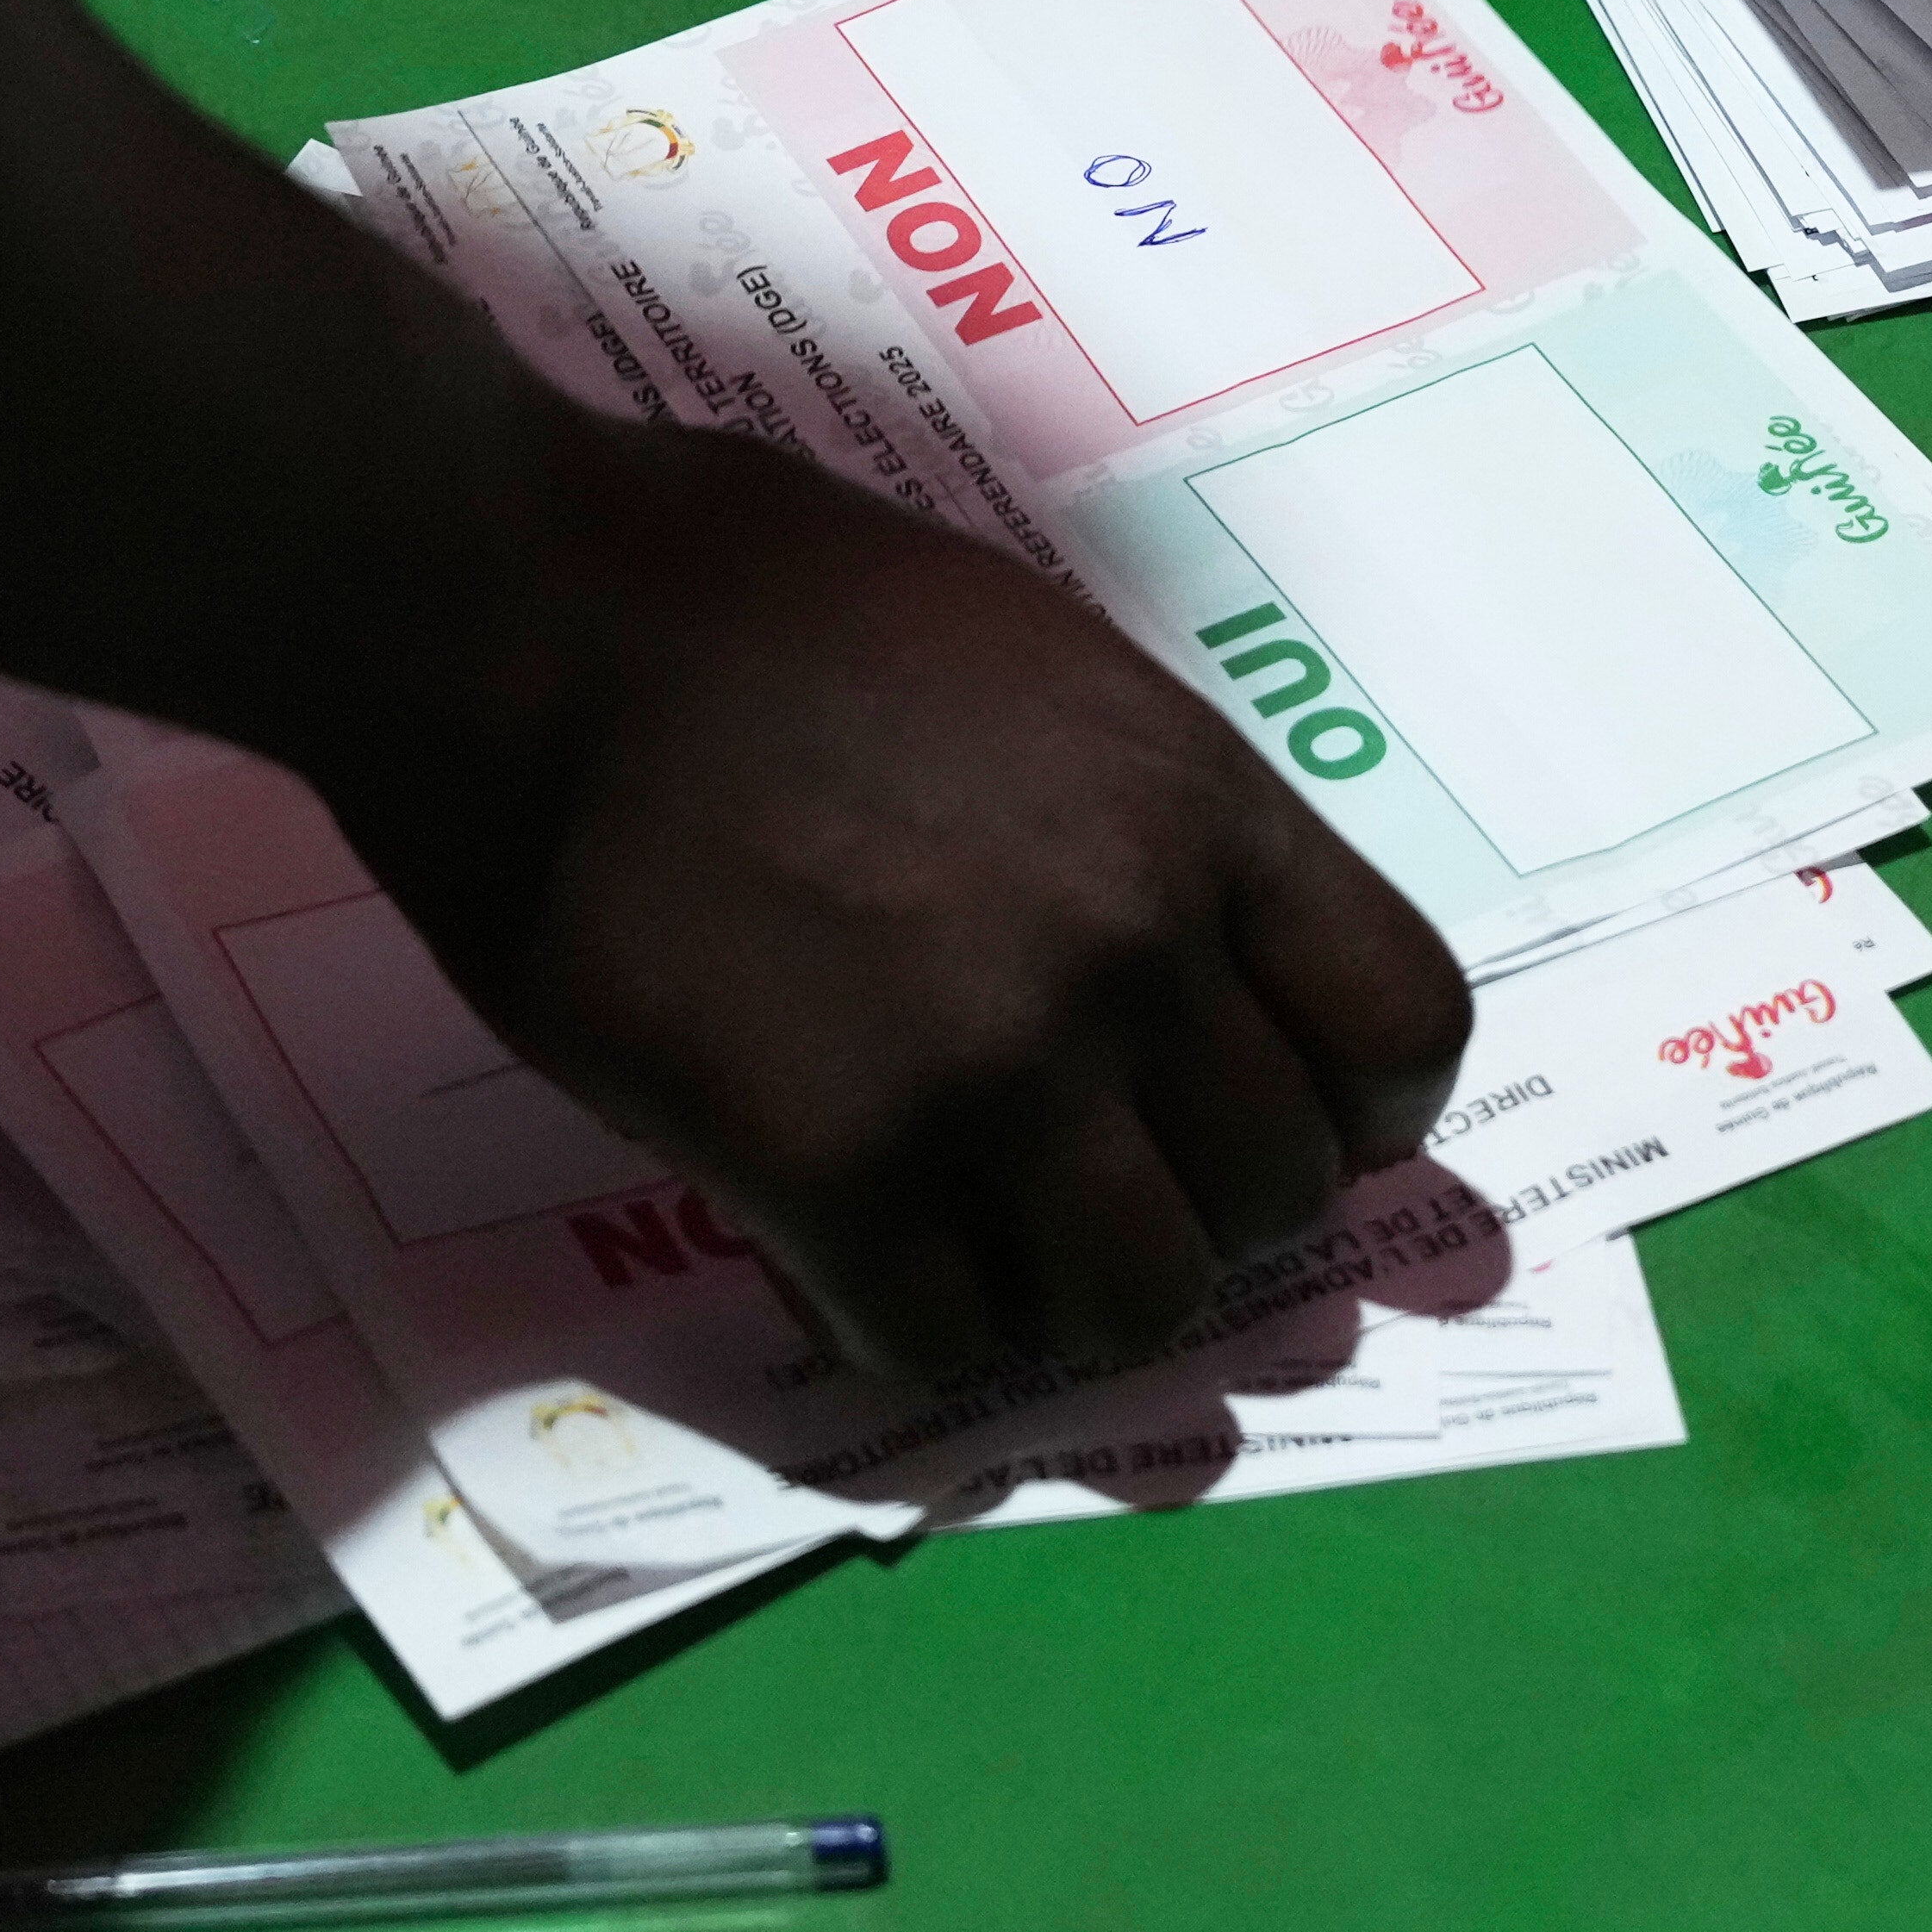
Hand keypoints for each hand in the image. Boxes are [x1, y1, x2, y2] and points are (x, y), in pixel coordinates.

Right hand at [331, 417, 1474, 1382]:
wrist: (524, 616)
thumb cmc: (751, 591)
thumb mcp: (1027, 651)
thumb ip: (1133, 810)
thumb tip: (1193, 951)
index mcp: (1196, 803)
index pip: (1406, 1028)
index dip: (1353, 1104)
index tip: (1266, 1106)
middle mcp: (1135, 948)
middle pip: (1282, 1190)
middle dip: (1200, 1204)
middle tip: (1092, 1180)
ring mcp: (992, 1071)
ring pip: (1140, 1302)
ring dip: (1072, 1296)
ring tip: (984, 1243)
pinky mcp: (832, 1169)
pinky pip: (945, 1340)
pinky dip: (912, 1324)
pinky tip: (849, 1254)